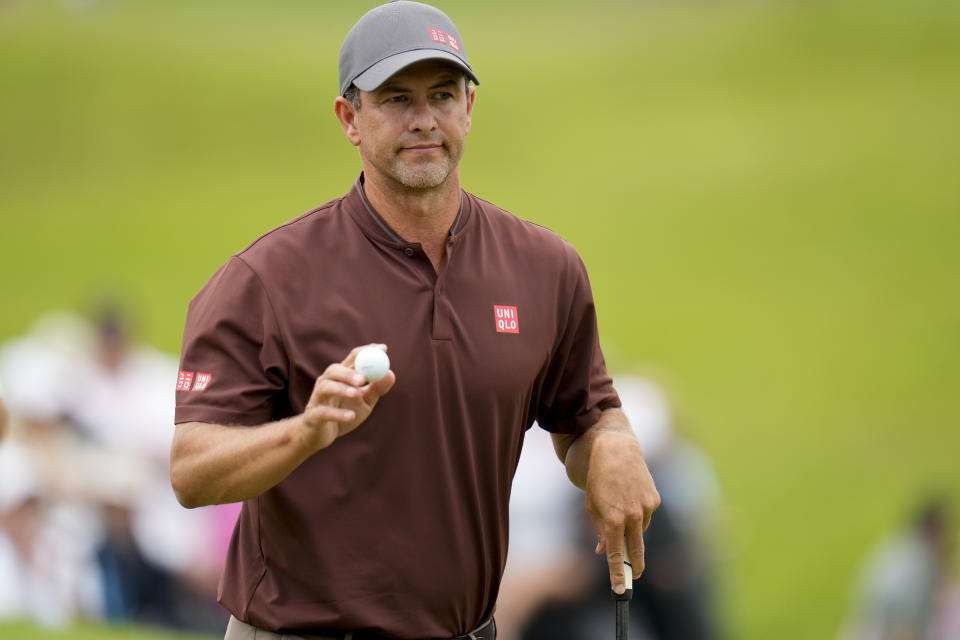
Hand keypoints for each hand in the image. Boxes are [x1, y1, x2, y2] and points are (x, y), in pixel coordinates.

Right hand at [298, 344, 395, 451]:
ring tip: (356, 394)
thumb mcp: (365, 402)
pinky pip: (323, 412)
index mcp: (341, 376)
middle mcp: (327, 383)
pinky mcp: (313, 416)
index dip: (366, 352)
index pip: (352, 358)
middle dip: (349, 371)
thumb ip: (377, 389)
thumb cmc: (345, 414)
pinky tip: (351, 416)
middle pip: (335, 370)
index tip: (382, 349)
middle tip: (363, 378)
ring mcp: (318, 398)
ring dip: (341, 389)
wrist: (321, 436)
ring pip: (326, 387)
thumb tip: (390, 373)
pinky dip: (338, 414)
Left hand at [585, 431, 659, 593]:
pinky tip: (630, 497)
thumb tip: (603, 552)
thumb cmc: (598, 480)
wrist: (615, 451)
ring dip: (632, 529)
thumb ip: (601, 531)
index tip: (619, 590)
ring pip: (640, 530)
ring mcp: (645, 508)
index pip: (617, 555)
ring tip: (620, 508)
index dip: (617, 574)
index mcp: (613, 520)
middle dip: (635, 566)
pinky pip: (646, 516)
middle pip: (636, 551)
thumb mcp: (592, 506)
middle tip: (634, 577)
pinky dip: (639, 513)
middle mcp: (632, 516)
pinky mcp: (654, 499)